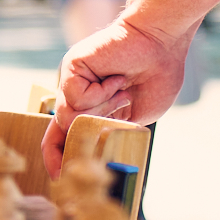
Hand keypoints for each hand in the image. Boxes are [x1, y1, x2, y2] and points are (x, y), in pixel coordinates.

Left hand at [47, 12, 192, 162]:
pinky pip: (76, 98)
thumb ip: (112, 132)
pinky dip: (102, 94)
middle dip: (79, 140)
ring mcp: (71, 81)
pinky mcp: (71, 68)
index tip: (60, 176)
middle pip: (58, 130)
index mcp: (90, 106)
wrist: (161, 43)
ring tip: (123, 91)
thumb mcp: (136, 117)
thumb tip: (92, 150)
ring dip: (103, 110)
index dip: (59, 156)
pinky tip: (117, 80)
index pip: (62, 136)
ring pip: (70, 116)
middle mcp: (75, 93)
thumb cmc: (157, 75)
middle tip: (109, 134)